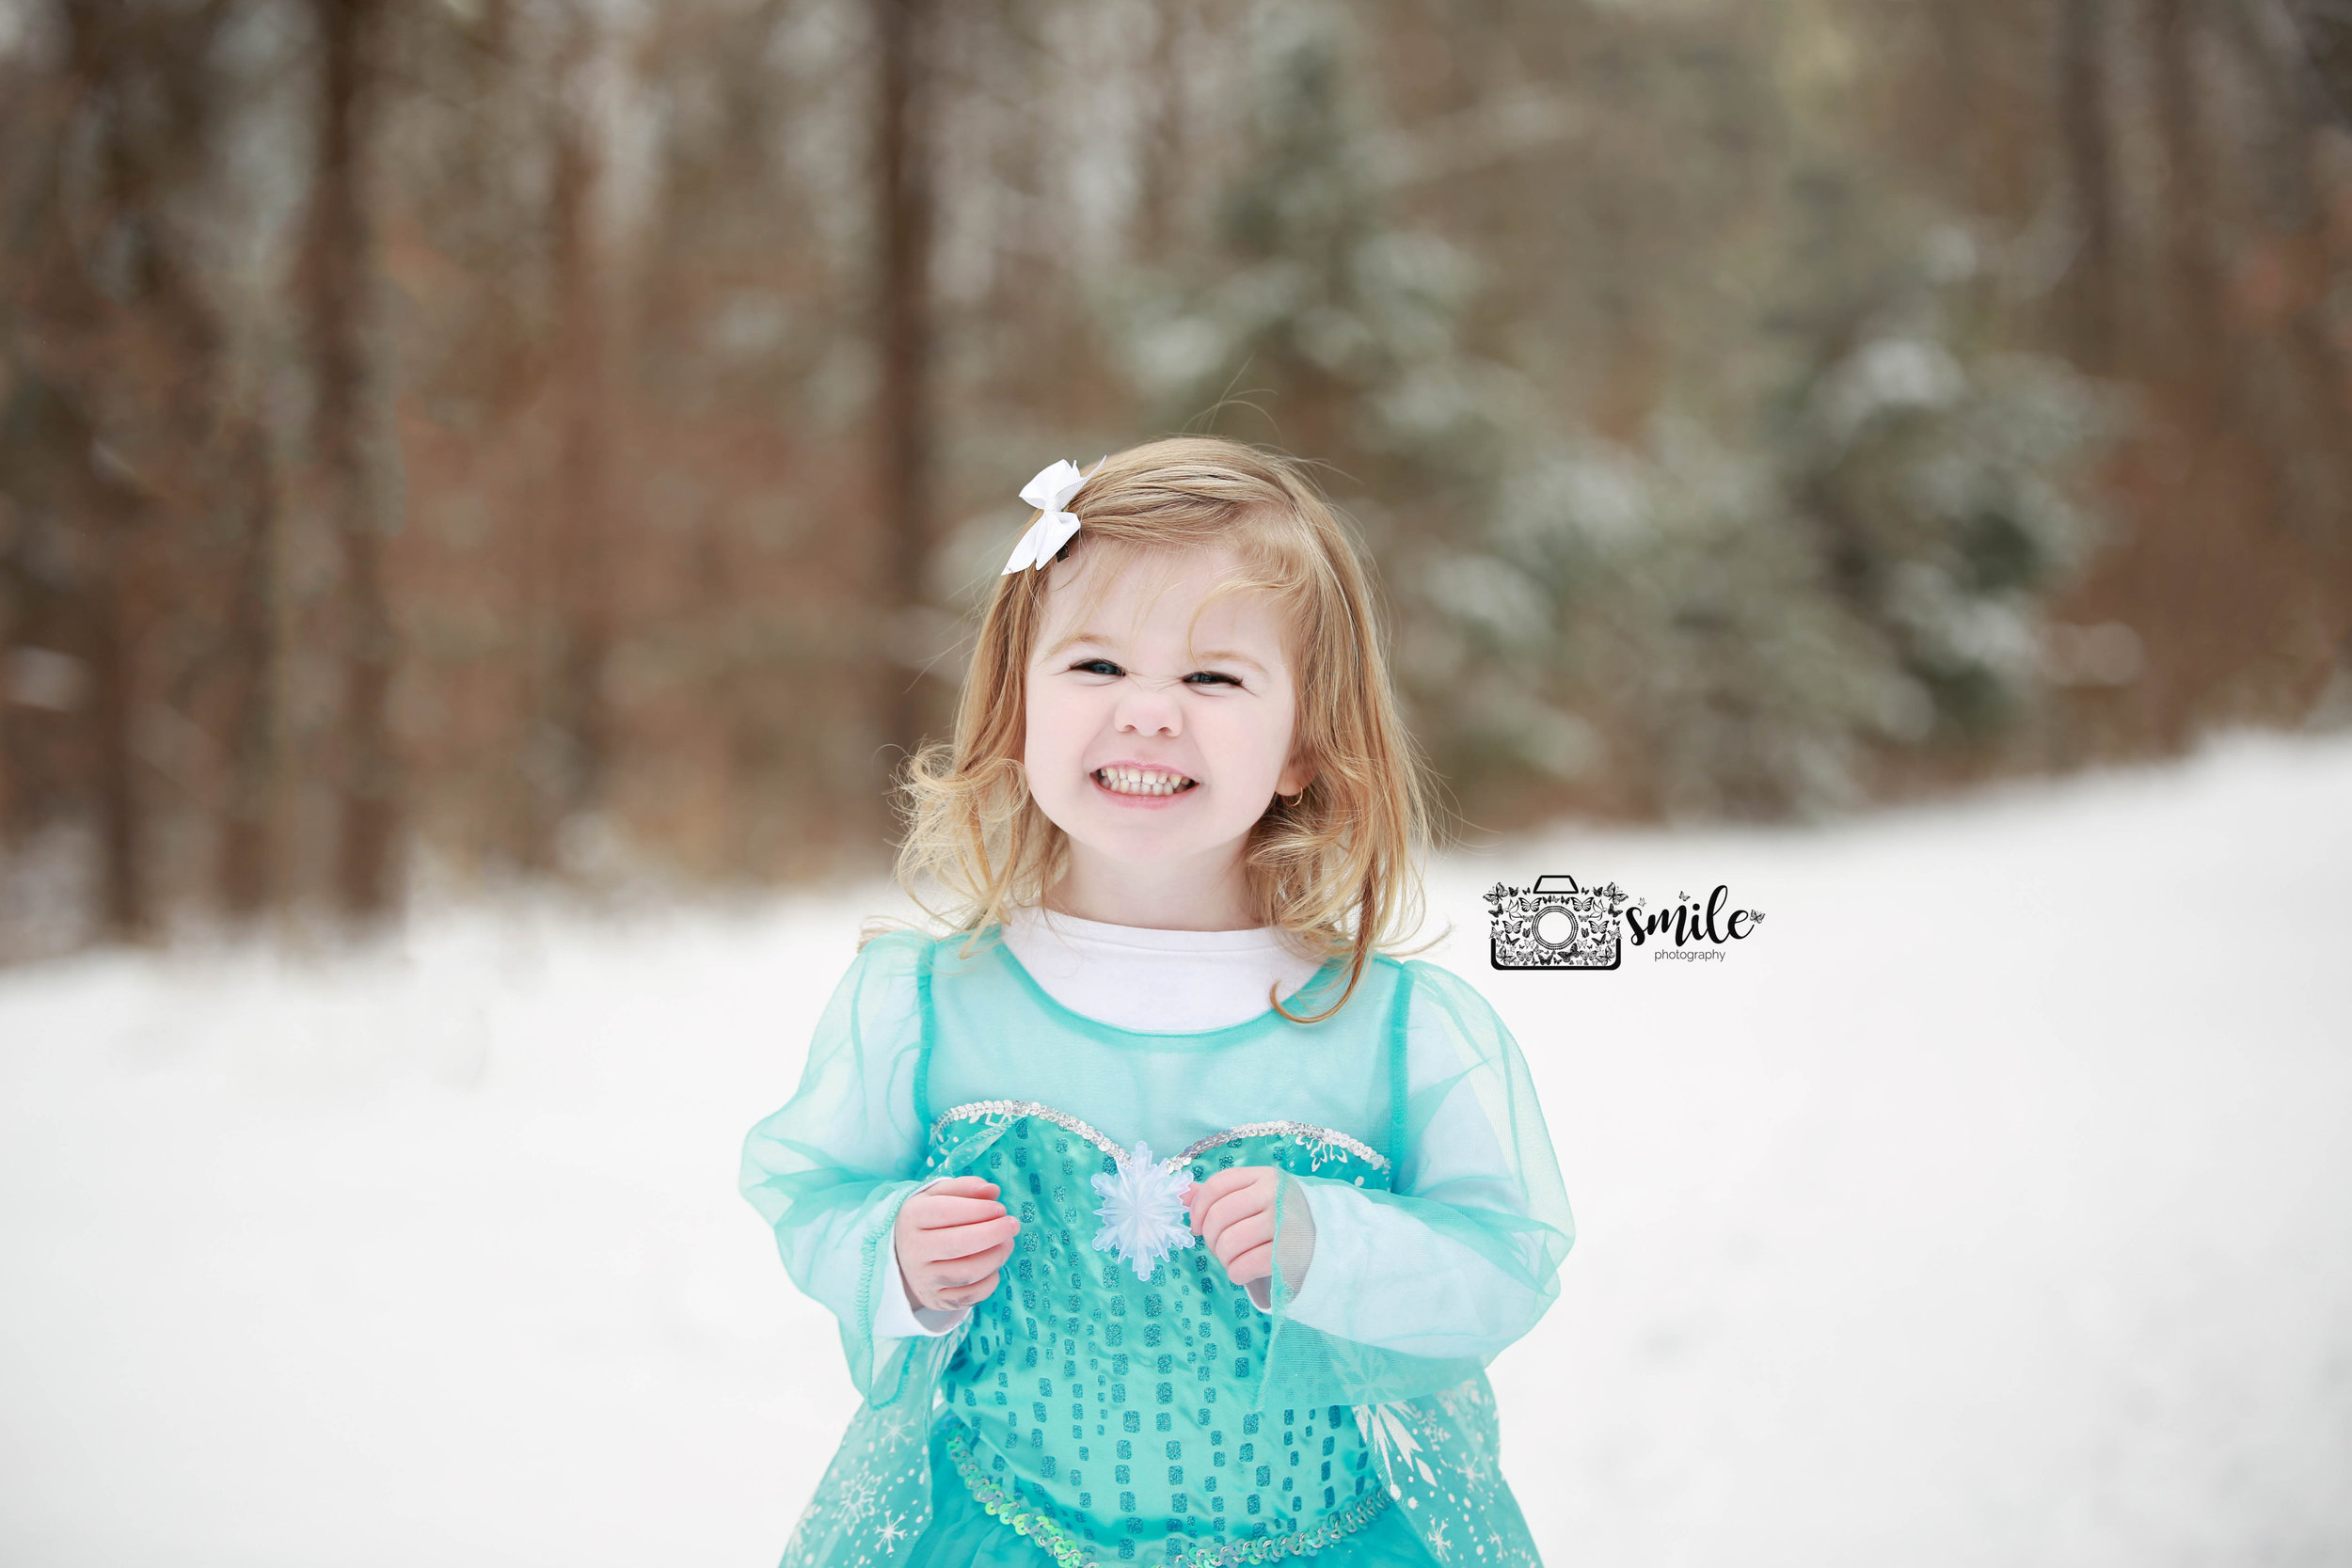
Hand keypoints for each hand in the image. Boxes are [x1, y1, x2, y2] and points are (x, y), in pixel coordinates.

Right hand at [894, 1176, 1019, 1312]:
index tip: (1000, 1208)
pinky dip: (989, 1282)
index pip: (945, 1213)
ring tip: (1007, 1243)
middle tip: (1013, 1225)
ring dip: (995, 1257)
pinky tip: (994, 1266)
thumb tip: (992, 1190)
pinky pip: (969, 1296)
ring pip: (966, 1272)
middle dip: (991, 1234)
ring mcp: (923, 1279)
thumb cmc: (931, 1219)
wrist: (906, 1255)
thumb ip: (966, 1188)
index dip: (977, 1210)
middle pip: (956, 1244)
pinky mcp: (936, 1300)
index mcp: (912, 1218)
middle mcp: (913, 1250)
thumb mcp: (940, 1195)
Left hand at [1186, 1165, 1280, 1288]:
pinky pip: (1242, 1266)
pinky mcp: (1287, 1255)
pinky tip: (1244, 1271)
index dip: (1198, 1209)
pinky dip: (1236, 1273)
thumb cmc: (1288, 1220)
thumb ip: (1222, 1194)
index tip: (1196, 1227)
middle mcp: (1275, 1195)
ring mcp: (1283, 1224)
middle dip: (1211, 1239)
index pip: (1217, 1186)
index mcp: (1266, 1176)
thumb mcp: (1260, 1196)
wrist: (1335, 1244)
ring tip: (1234, 1259)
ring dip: (1224, 1258)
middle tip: (1221, 1248)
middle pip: (1218, 1217)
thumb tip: (1182, 1193)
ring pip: (1228, 1243)